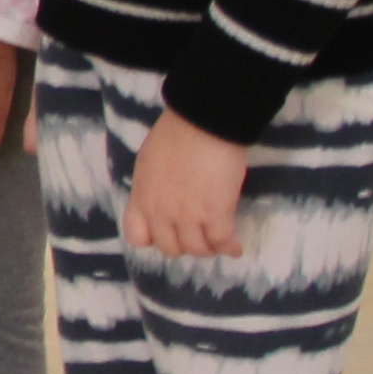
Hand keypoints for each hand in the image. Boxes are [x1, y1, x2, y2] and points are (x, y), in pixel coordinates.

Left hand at [128, 110, 250, 258]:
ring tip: (217, 242)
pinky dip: (230, 248)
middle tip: (197, 237)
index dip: (153, 239)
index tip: (166, 233)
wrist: (202, 124)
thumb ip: (153, 185)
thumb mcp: (149, 163)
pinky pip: (222, 242)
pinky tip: (235, 247)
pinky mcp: (216, 214)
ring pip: (197, 249)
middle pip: (170, 248)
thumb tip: (163, 194)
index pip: (137, 236)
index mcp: (142, 198)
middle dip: (184, 246)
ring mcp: (189, 216)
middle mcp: (161, 213)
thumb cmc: (175, 135)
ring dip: (208, 248)